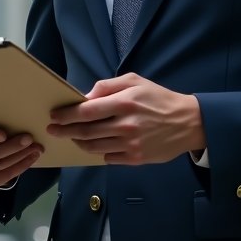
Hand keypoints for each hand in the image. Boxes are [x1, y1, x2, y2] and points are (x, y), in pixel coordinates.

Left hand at [46, 73, 204, 164]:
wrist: (188, 122)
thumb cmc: (158, 98)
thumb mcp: (135, 81)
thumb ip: (108, 86)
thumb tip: (85, 97)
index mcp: (124, 103)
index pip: (86, 111)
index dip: (66, 115)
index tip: (54, 116)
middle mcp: (126, 125)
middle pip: (86, 131)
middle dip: (65, 131)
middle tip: (52, 130)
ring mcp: (130, 144)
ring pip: (94, 147)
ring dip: (79, 142)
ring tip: (72, 137)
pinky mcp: (136, 159)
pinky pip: (108, 158)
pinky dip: (97, 152)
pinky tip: (93, 145)